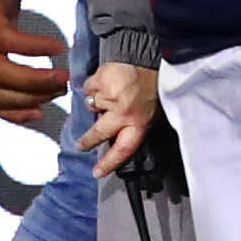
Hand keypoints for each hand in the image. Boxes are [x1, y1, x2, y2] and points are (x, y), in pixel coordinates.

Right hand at [76, 61, 160, 179]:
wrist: (159, 68)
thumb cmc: (155, 93)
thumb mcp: (149, 118)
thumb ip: (130, 130)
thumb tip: (110, 141)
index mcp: (138, 125)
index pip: (121, 150)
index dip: (108, 163)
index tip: (97, 172)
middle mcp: (123, 112)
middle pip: (98, 131)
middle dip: (87, 140)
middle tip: (80, 145)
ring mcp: (112, 94)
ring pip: (91, 104)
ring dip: (98, 100)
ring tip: (112, 94)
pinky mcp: (104, 78)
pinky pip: (88, 86)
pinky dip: (94, 84)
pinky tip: (106, 82)